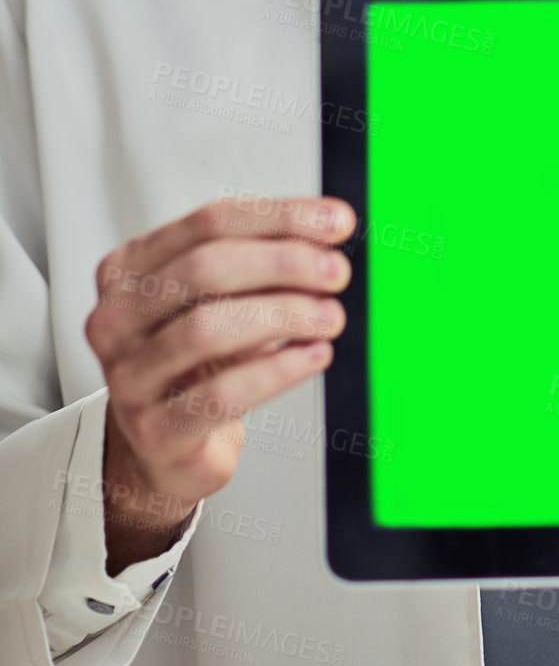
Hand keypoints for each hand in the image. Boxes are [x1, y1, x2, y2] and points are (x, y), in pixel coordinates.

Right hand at [86, 195, 353, 572]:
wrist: (163, 447)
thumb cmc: (195, 362)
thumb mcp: (218, 300)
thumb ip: (260, 259)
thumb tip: (328, 230)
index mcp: (128, 269)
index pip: (209, 222)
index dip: (280, 217)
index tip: (335, 222)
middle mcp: (116, 318)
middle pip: (205, 269)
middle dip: (284, 264)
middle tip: (336, 272)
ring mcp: (128, 377)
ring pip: (209, 329)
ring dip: (285, 315)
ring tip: (330, 317)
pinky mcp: (154, 432)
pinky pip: (223, 394)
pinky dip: (279, 370)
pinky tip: (313, 356)